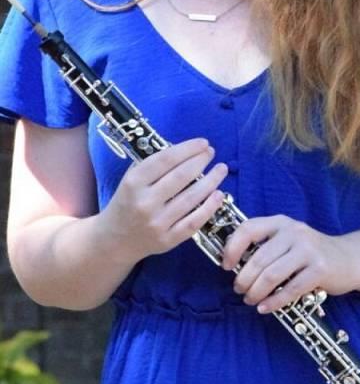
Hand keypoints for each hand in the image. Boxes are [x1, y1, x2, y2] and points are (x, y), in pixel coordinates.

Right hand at [100, 138, 227, 263]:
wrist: (114, 240)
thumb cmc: (126, 202)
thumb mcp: (131, 179)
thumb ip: (154, 165)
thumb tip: (186, 150)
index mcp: (134, 182)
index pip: (165, 159)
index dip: (188, 149)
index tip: (203, 143)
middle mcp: (145, 202)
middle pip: (181, 176)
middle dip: (201, 161)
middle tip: (212, 152)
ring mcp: (157, 223)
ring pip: (191, 198)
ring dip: (211, 181)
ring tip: (221, 169)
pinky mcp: (168, 240)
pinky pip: (194, 221)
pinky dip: (209, 207)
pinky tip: (219, 194)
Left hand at [222, 215, 357, 313]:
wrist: (348, 259)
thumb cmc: (309, 253)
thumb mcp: (287, 240)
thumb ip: (265, 245)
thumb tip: (232, 262)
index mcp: (280, 222)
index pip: (248, 228)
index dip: (232, 248)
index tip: (226, 265)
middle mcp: (293, 231)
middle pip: (258, 258)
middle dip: (244, 278)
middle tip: (239, 290)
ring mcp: (308, 249)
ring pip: (272, 275)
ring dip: (256, 292)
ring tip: (250, 300)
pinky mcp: (320, 269)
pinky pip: (290, 289)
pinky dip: (274, 302)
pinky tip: (265, 308)